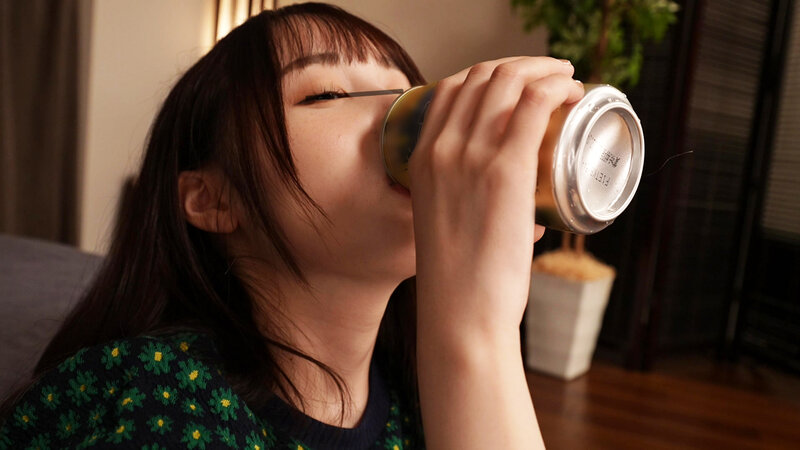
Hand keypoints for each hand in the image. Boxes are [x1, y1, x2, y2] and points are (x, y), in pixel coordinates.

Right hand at [410, 56, 583, 341]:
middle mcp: (441, 150)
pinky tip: (572, 90)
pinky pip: (531, 103)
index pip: (451, 90)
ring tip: (568, 82)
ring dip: (544, 69)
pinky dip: (556, 85)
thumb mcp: (449, 228)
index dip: (490, 74)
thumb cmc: (461, 281)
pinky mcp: (504, 171)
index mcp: (421, 160)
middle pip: (481, 76)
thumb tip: (527, 217)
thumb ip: (475, 212)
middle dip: (521, 65)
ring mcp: (470, 157)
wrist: (460, 314)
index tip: (520, 82)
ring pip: (508, 81)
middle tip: (552, 79)